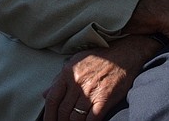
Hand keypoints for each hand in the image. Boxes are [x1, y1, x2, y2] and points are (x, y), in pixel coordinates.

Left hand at [42, 36, 156, 120]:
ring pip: (76, 117)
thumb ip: (59, 79)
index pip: (52, 98)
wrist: (123, 54)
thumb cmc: (98, 58)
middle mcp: (77, 83)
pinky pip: (92, 119)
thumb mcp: (75, 62)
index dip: (48, 114)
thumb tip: (45, 94)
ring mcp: (91, 92)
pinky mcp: (105, 99)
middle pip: (63, 110)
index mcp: (68, 73)